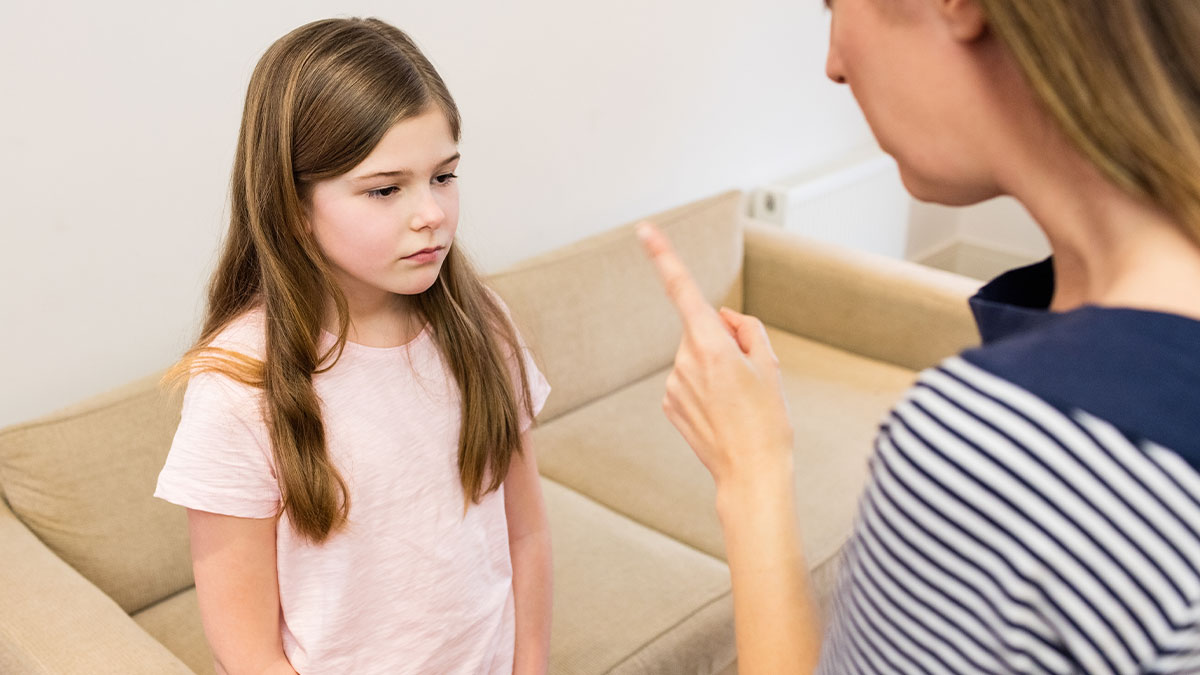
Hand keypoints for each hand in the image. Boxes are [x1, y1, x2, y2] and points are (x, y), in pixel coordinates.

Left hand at [637, 222, 794, 489]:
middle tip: (750, 377)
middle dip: (722, 341)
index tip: (644, 230)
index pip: (683, 290)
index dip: (664, 257)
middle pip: (701, 330)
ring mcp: (674, 385)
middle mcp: (685, 361)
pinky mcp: (669, 404)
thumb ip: (746, 328)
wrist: (752, 474)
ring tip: (738, 402)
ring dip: (714, 369)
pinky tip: (722, 413)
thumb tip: (721, 316)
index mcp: (712, 345)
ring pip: (695, 357)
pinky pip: (689, 381)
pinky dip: (705, 389)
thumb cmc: (768, 420)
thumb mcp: (771, 365)